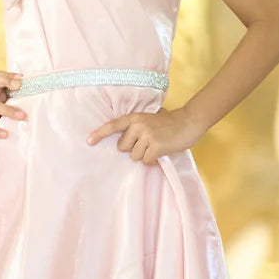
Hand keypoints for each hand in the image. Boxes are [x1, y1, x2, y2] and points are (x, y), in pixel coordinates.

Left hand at [85, 107, 200, 164]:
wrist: (189, 121)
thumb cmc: (170, 123)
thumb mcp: (150, 119)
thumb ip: (137, 126)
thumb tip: (124, 141)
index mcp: (135, 118)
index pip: (113, 126)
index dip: (99, 134)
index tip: (89, 142)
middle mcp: (138, 125)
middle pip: (123, 148)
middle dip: (133, 149)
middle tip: (148, 143)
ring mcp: (147, 135)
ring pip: (135, 156)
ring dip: (145, 155)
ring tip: (157, 146)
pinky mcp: (156, 146)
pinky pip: (146, 161)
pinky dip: (153, 160)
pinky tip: (161, 153)